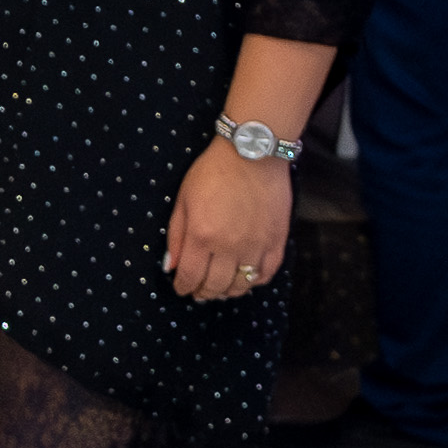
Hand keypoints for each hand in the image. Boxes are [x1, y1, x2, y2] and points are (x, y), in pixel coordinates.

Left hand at [166, 139, 291, 304]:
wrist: (252, 154)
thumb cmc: (212, 173)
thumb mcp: (183, 200)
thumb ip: (176, 237)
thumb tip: (171, 267)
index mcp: (202, 236)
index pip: (190, 276)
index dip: (183, 287)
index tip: (181, 288)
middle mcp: (229, 247)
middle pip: (215, 286)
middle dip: (203, 293)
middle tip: (199, 291)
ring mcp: (256, 246)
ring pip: (241, 285)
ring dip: (227, 291)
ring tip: (220, 288)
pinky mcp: (277, 241)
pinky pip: (266, 273)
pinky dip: (254, 281)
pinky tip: (245, 278)